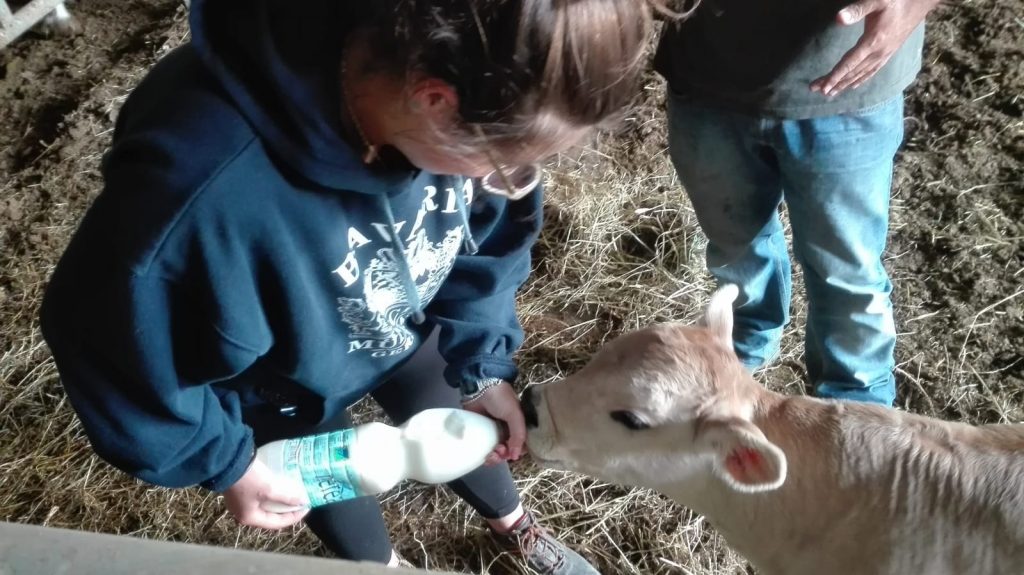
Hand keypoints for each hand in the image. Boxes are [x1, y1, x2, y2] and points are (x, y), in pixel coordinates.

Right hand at [223, 458, 309, 528]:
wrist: (227, 461)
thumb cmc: (249, 479)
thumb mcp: (270, 488)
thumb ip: (287, 497)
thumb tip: (303, 501)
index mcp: (250, 518)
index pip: (277, 523)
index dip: (293, 517)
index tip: (306, 507)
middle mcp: (243, 513)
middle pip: (270, 516)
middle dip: (286, 511)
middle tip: (299, 502)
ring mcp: (240, 502)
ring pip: (265, 507)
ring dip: (278, 502)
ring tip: (291, 495)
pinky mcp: (239, 491)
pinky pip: (259, 498)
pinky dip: (271, 495)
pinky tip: (278, 487)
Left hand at [462, 381, 525, 463]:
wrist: (479, 387)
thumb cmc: (500, 399)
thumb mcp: (515, 414)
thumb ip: (518, 435)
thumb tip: (516, 457)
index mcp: (518, 425)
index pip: (521, 445)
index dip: (516, 452)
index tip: (510, 454)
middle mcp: (506, 430)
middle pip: (508, 451)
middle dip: (503, 456)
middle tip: (497, 452)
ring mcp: (492, 432)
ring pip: (496, 452)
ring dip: (495, 458)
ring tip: (490, 455)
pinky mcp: (480, 432)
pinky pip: (483, 448)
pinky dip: (484, 455)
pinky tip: (483, 456)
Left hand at [811, 0, 940, 96]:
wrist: (922, 2)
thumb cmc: (897, 0)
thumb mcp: (877, 0)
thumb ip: (857, 10)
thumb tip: (838, 19)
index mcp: (874, 42)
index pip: (850, 63)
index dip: (835, 76)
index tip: (822, 87)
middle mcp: (879, 53)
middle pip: (852, 72)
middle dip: (834, 83)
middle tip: (815, 90)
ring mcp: (885, 55)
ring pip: (861, 75)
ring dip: (844, 84)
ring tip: (830, 93)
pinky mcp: (889, 53)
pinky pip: (872, 71)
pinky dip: (861, 80)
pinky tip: (853, 85)